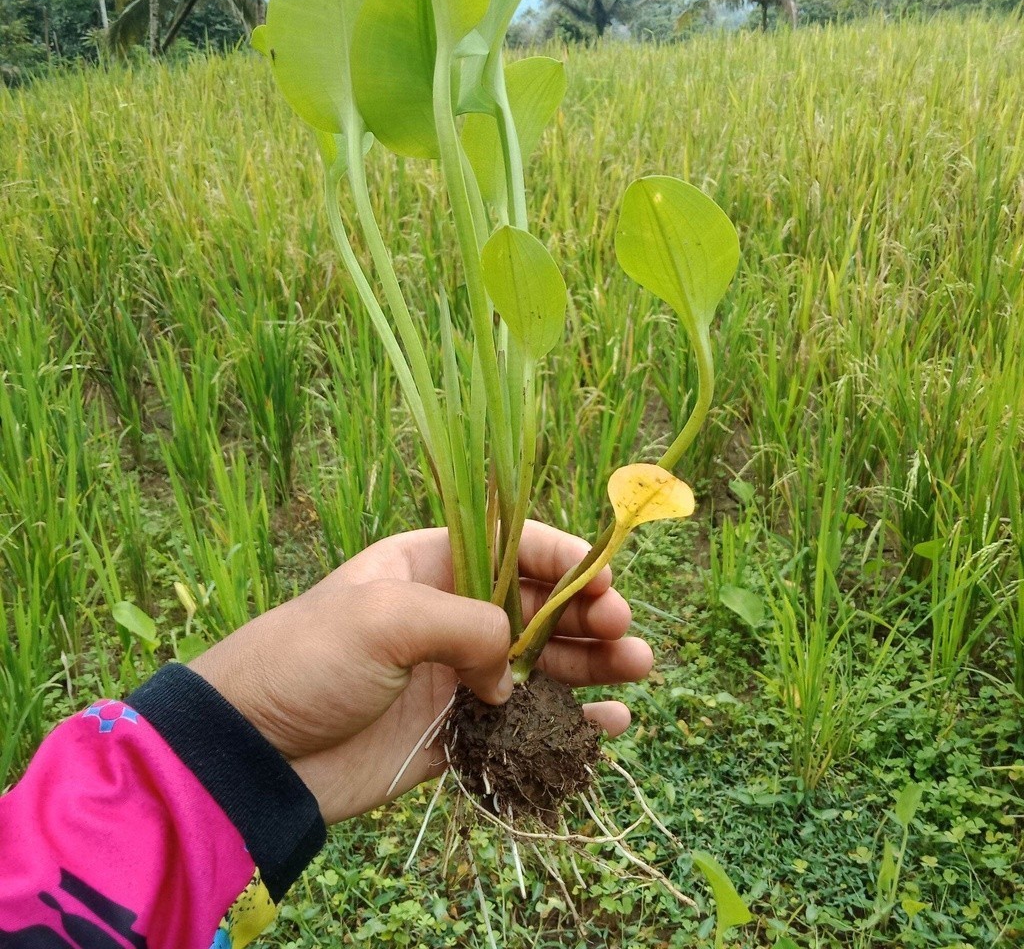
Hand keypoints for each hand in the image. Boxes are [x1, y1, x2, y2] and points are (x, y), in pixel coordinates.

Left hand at [188, 521, 652, 823]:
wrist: (251, 752)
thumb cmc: (306, 660)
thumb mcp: (384, 616)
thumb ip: (467, 624)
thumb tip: (511, 668)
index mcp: (429, 563)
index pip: (513, 547)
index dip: (564, 560)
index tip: (603, 580)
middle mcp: (449, 613)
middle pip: (538, 605)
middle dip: (587, 613)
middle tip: (624, 631)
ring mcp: (455, 673)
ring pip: (540, 662)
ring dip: (591, 664)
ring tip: (638, 670)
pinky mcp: (454, 729)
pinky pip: (524, 721)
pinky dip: (567, 721)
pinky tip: (608, 724)